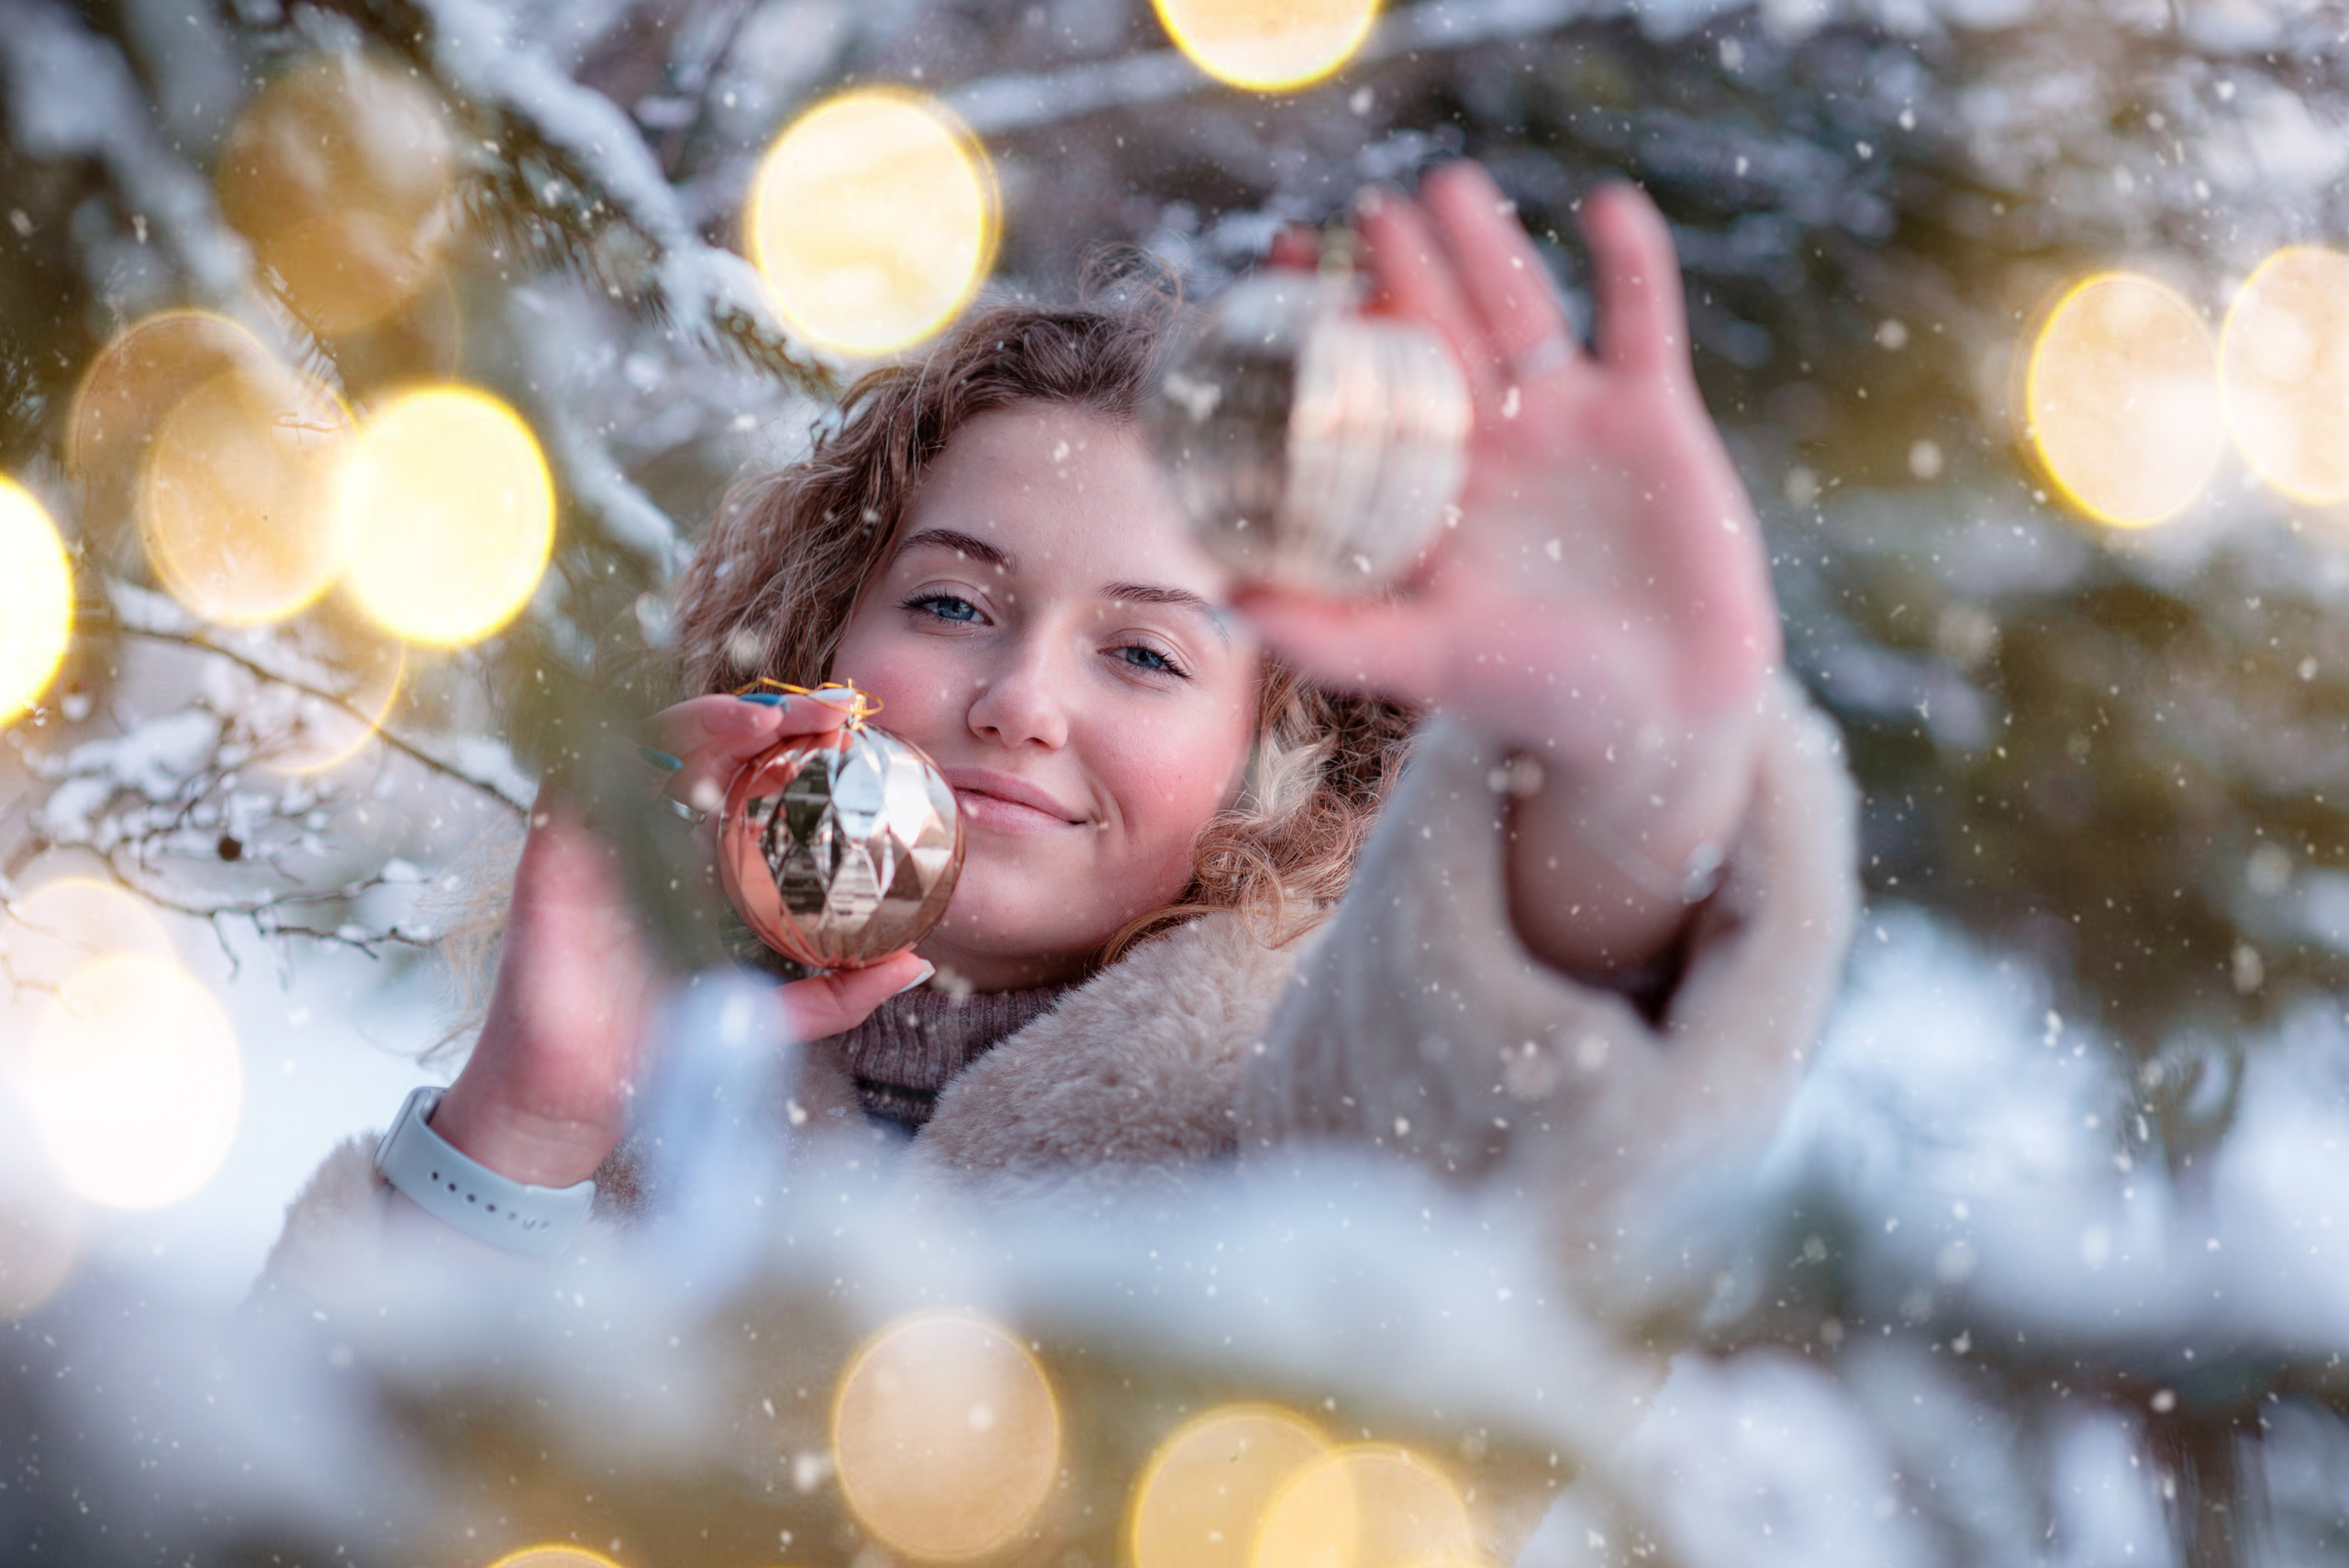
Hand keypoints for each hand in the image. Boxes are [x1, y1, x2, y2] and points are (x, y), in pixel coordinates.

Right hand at [426, 692, 933, 1190]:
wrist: (578, 1099)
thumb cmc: (665, 1050)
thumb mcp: (777, 1016)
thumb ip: (845, 992)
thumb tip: (919, 962)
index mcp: (707, 859)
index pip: (757, 775)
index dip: (803, 744)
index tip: (860, 733)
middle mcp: (658, 832)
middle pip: (717, 745)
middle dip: (776, 714)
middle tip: (834, 712)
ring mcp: (607, 834)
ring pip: (655, 743)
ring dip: (713, 718)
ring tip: (770, 722)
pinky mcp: (556, 847)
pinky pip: (587, 773)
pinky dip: (633, 752)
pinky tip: (686, 750)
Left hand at [1237, 163, 1781, 975]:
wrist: (1662, 715)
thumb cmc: (1535, 698)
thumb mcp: (1428, 662)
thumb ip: (1334, 633)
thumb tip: (1230, 603)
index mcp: (1422, 489)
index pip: (1365, 393)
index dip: (1331, 332)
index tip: (1292, 276)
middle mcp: (1486, 443)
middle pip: (1439, 335)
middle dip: (1406, 271)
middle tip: (1370, 207)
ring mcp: (1567, 421)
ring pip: (1524, 312)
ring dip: (1491, 250)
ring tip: (1451, 184)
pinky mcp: (1652, 413)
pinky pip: (1640, 320)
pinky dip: (1632, 265)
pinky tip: (1607, 203)